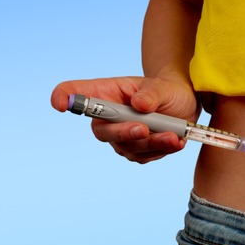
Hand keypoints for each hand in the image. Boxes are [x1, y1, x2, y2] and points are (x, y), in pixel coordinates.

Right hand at [51, 76, 199, 162]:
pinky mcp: (138, 151)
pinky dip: (162, 150)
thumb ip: (152, 94)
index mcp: (108, 93)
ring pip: (128, 148)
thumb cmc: (168, 91)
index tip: (60, 104)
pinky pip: (145, 156)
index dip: (64, 98)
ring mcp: (122, 137)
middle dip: (123, 133)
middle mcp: (109, 118)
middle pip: (103, 131)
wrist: (184, 105)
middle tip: (143, 129)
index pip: (77, 93)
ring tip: (173, 136)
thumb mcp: (164, 87)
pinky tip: (177, 142)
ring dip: (151, 144)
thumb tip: (140, 105)